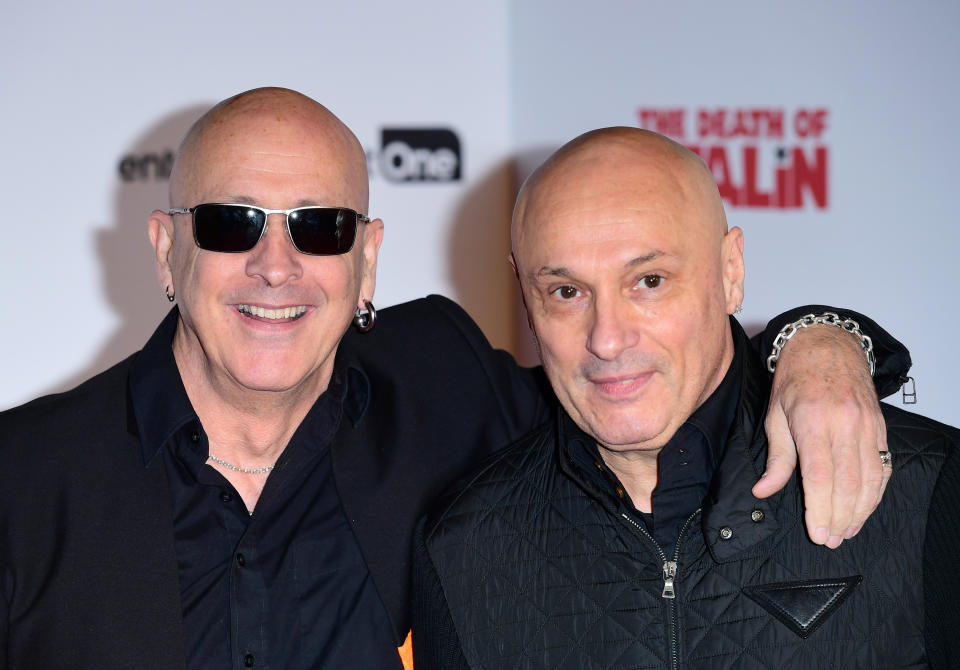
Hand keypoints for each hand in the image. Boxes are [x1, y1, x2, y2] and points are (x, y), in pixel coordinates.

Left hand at [753, 324, 890, 547]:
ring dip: (860, 510)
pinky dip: (876, 492)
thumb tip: (762, 491)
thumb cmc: (794, 380)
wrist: (826, 345)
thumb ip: (775, 457)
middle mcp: (844, 424)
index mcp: (812, 421)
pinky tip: (865, 508)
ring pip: (869, 478)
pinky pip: (883, 466)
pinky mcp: (880, 427)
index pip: (819, 475)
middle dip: (839, 517)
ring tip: (846, 531)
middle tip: (830, 540)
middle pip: (847, 483)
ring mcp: (867, 426)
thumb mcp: (774, 414)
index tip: (817, 533)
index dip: (820, 508)